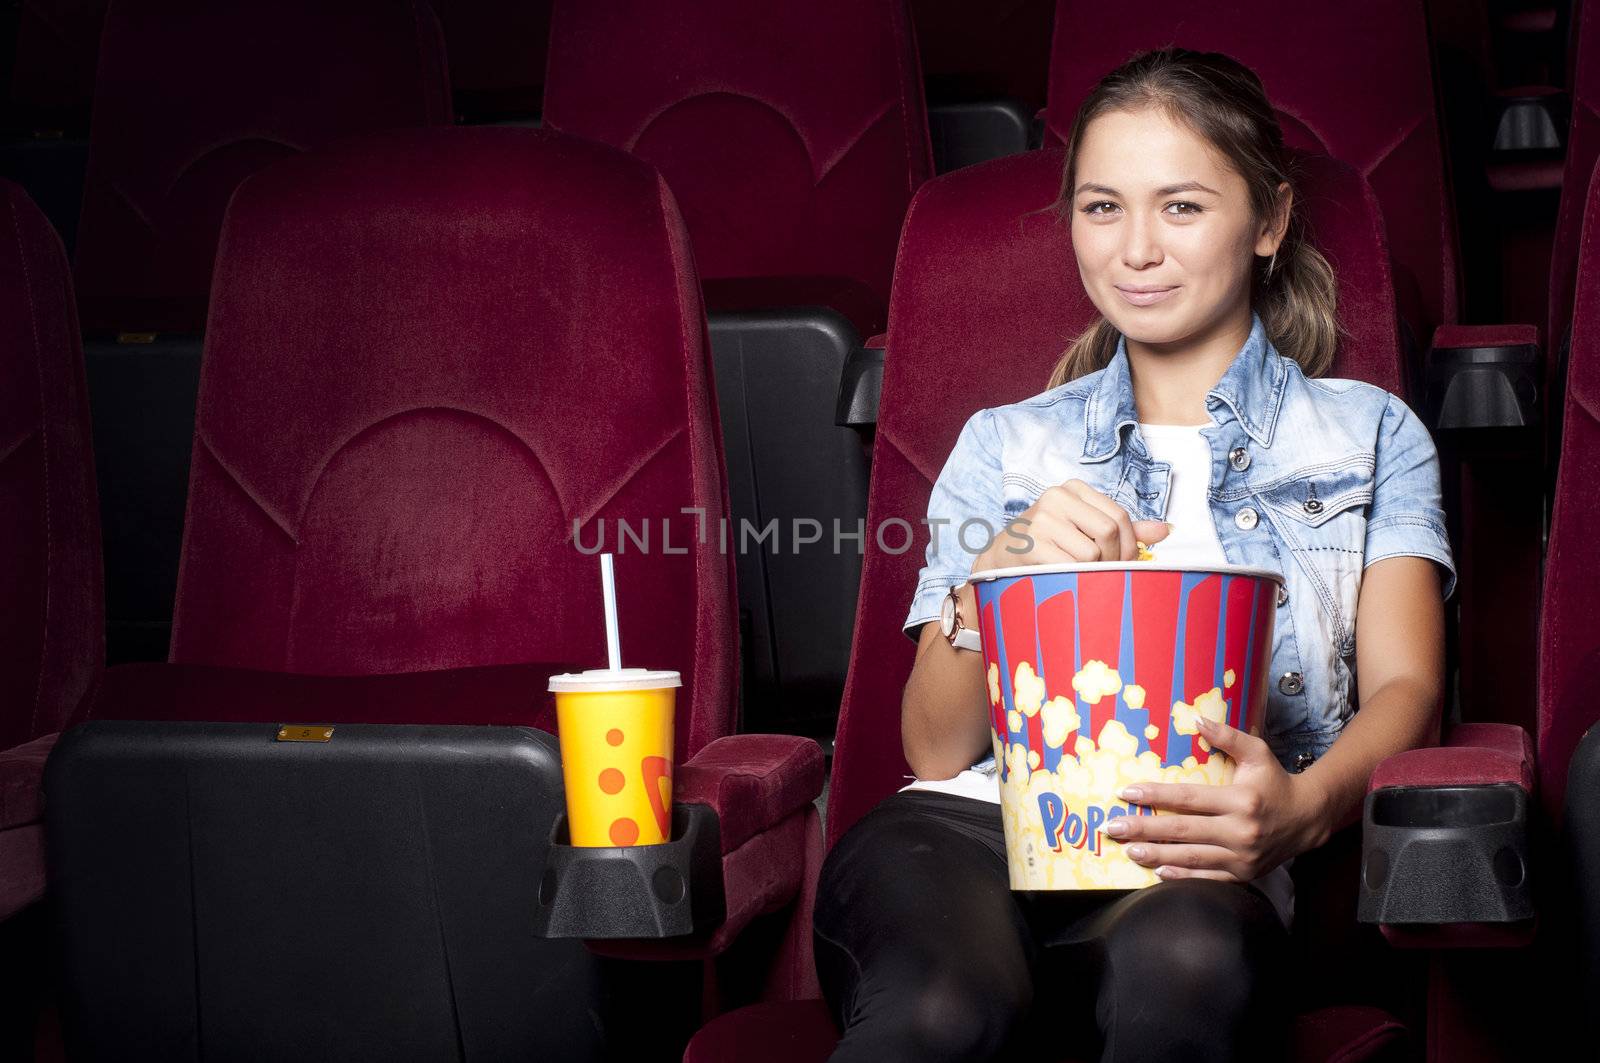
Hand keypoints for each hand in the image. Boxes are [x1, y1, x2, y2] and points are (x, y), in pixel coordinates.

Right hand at [973, 479, 1170, 572]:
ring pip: (1092, 552)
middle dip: (1114, 559)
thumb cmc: (1048, 544)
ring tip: (1083, 576)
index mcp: (1073, 488)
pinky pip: (1072, 566)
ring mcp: (1042, 519)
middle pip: (1108, 531)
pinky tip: (1067, 578)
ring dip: (1094, 572)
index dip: (1129, 545)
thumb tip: (1165, 530)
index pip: (1119, 515)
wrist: (1001, 559)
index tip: (1125, 563)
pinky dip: (1077, 577)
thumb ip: (1123, 528)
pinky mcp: (1031, 544)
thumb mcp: (1083, 528)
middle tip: (1107, 574)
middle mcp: (1056, 497)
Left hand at [1102, 714, 1331, 882]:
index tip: (1126, 793)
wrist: (1308, 818)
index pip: (1189, 798)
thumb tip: (1195, 719)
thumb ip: (1227, 737)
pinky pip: (1207, 878)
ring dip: (1156, 855)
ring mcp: (1242, 857)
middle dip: (1145, 829)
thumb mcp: (1257, 753)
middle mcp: (1240, 831)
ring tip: (1128, 850)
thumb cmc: (1276, 782)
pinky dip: (1182, 877)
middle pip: (1184, 831)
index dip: (1156, 795)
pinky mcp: (1243, 874)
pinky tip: (1158, 872)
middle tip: (1113, 827)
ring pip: (1192, 858)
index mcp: (1241, 800)